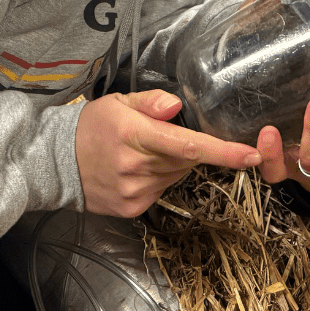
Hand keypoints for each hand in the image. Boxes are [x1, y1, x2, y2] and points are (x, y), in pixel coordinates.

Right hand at [75, 90, 261, 216]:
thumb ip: (150, 101)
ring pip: (175, 175)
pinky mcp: (132, 208)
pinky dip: (158, 178)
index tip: (252, 155)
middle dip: (186, 147)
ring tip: (142, 152)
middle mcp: (136, 166)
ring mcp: (134, 191)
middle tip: (161, 135)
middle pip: (186, 160)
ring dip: (171, 163)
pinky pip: (162, 190)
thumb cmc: (92, 126)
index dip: (224, 152)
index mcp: (135, 135)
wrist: (57, 163)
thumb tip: (176, 106)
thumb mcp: (119, 102)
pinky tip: (136, 169)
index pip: (188, 145)